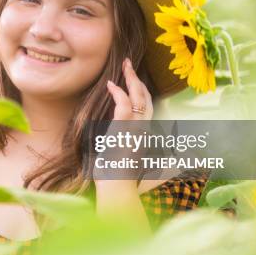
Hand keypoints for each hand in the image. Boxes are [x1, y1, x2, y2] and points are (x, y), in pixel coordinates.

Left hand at [97, 58, 152, 233]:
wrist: (117, 190)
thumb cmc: (115, 177)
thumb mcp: (117, 155)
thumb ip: (118, 143)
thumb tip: (110, 140)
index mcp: (142, 134)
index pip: (145, 107)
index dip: (140, 90)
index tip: (132, 79)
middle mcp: (143, 130)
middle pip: (145, 98)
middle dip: (137, 78)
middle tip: (129, 64)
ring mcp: (135, 130)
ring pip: (139, 98)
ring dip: (131, 79)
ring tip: (125, 66)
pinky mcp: (125, 132)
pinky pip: (124, 107)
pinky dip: (118, 93)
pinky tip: (110, 84)